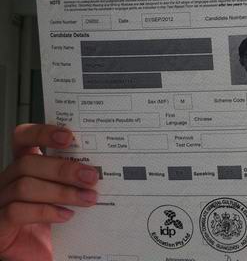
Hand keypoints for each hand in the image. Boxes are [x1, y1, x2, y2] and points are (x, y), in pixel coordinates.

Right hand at [0, 124, 98, 260]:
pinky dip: (45, 211)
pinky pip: (16, 211)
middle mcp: (9, 180)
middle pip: (28, 162)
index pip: (23, 137)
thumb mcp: (65, 193)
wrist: (38, 254)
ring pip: (25, 186)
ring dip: (62, 191)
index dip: (42, 132)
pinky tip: (66, 215)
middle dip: (64, 168)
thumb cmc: (53, 220)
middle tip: (92, 176)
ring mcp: (0, 201)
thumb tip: (102, 166)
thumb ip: (74, 176)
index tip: (68, 136)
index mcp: (25, 166)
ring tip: (88, 198)